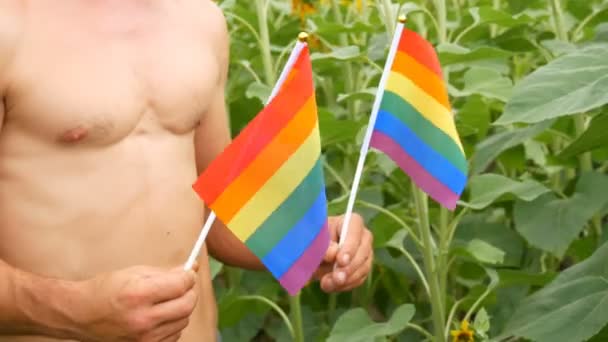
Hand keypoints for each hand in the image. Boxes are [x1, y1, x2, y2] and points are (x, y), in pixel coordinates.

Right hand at [76, 264, 198, 341]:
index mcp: (138, 295)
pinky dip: (173, 324)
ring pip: (183, 321)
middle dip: (190, 292)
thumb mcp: (134, 273)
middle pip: (187, 305)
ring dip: (181, 308)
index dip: (189, 277)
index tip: (189, 273)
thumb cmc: (105, 290)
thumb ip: (165, 272)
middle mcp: (142, 319)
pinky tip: (160, 316)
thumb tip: (190, 269)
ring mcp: (144, 338)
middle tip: (183, 286)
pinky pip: (174, 335)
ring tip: (166, 301)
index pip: (181, 285)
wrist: (80, 314)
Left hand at [314, 213, 373, 291]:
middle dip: (349, 267)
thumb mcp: (313, 239)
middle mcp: (362, 236)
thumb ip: (321, 244)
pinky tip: (332, 286)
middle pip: (363, 250)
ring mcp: (365, 253)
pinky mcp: (363, 268)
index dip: (350, 245)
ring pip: (364, 267)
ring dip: (346, 279)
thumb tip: (333, 253)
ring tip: (327, 284)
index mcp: (350, 222)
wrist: (312, 253)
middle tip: (336, 278)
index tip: (340, 260)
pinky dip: (346, 285)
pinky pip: (359, 279)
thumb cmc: (313, 240)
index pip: (355, 229)